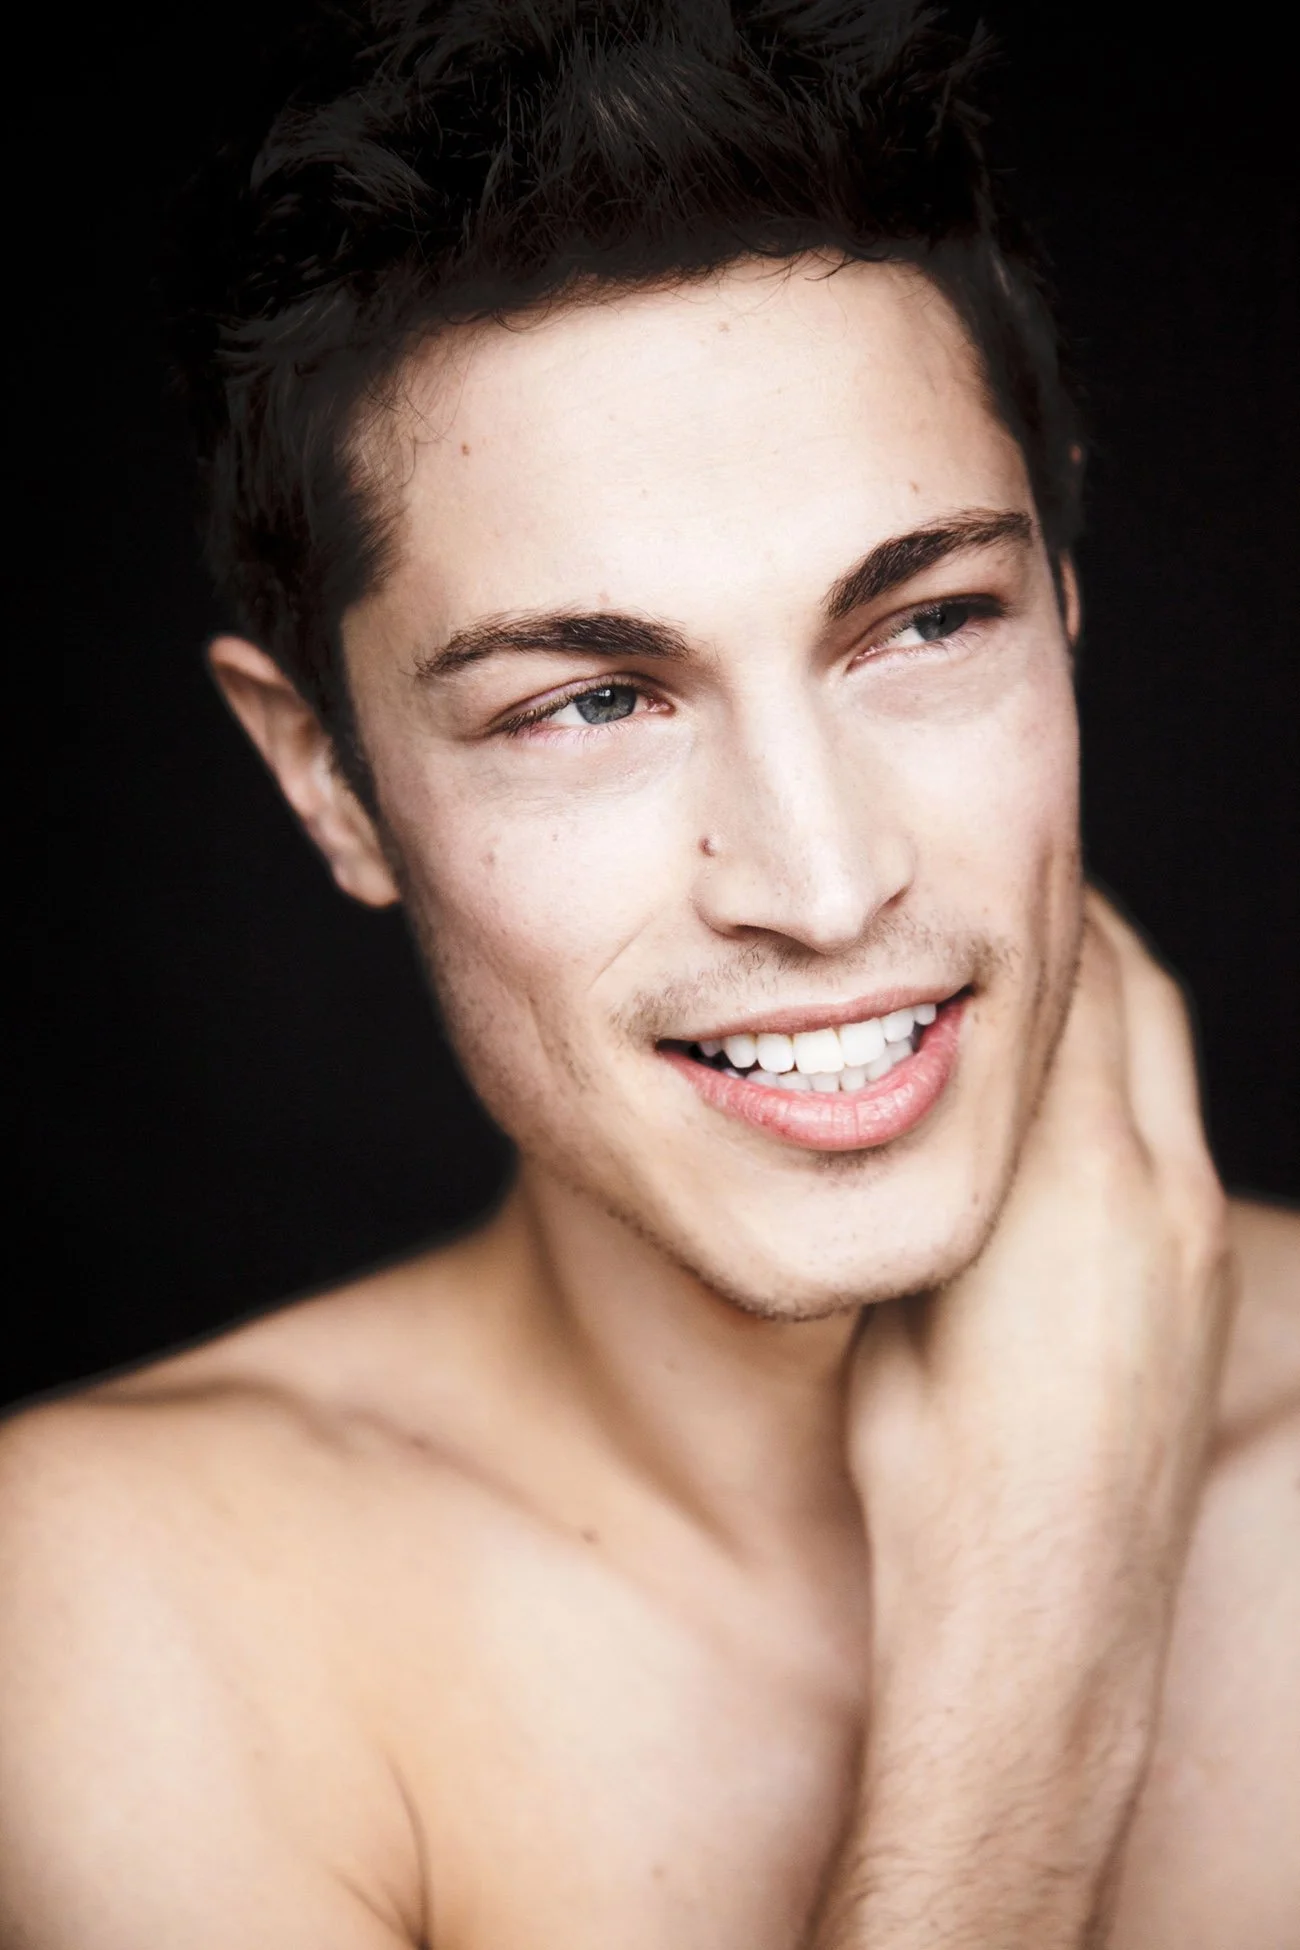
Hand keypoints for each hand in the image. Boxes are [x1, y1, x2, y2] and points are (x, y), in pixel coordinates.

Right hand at [817, 895, 1233, 1946]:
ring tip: (1027, 974)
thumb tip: (908, 1096)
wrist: (1041, 1619)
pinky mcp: (1207, 1290)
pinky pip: (1176, 1129)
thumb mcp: (892, 1298)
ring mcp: (1195, 1242)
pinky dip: (1127, 1077)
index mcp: (1062, 1184)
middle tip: (1000, 889)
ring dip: (1106, 997)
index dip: (1010, 908)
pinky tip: (1060, 1104)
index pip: (1053, 982)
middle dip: (1071, 924)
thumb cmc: (926, 1473)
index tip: (967, 866)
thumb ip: (917, 1179)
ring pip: (1163, 1055)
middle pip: (1132, 990)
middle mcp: (1158, 1194)